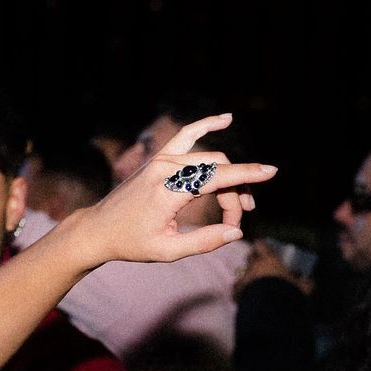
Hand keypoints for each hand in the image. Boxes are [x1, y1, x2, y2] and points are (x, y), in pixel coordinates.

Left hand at [63, 114, 277, 271]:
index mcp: (167, 191)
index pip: (215, 178)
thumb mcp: (167, 251)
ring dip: (228, 177)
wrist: (99, 228)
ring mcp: (160, 160)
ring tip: (241, 203)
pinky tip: (226, 119)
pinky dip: (205, 126)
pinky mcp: (158, 159)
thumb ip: (203, 241)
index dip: (245, 176)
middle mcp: (164, 169)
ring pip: (209, 160)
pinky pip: (186, 136)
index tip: (271, 173)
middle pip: (217, 172)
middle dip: (234, 196)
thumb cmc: (131, 243)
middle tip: (236, 222)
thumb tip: (236, 232)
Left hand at [233, 239, 313, 299]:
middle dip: (254, 259)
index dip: (262, 245)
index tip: (264, 246)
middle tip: (260, 265)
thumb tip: (309, 281)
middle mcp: (254, 267)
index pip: (261, 245)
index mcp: (269, 261)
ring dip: (248, 276)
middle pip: (250, 257)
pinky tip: (244, 297)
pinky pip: (236, 289)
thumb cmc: (288, 293)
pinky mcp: (237, 291)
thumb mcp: (302, 288)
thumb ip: (306, 283)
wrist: (270, 308)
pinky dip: (240, 291)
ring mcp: (244, 278)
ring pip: (242, 272)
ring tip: (254, 283)